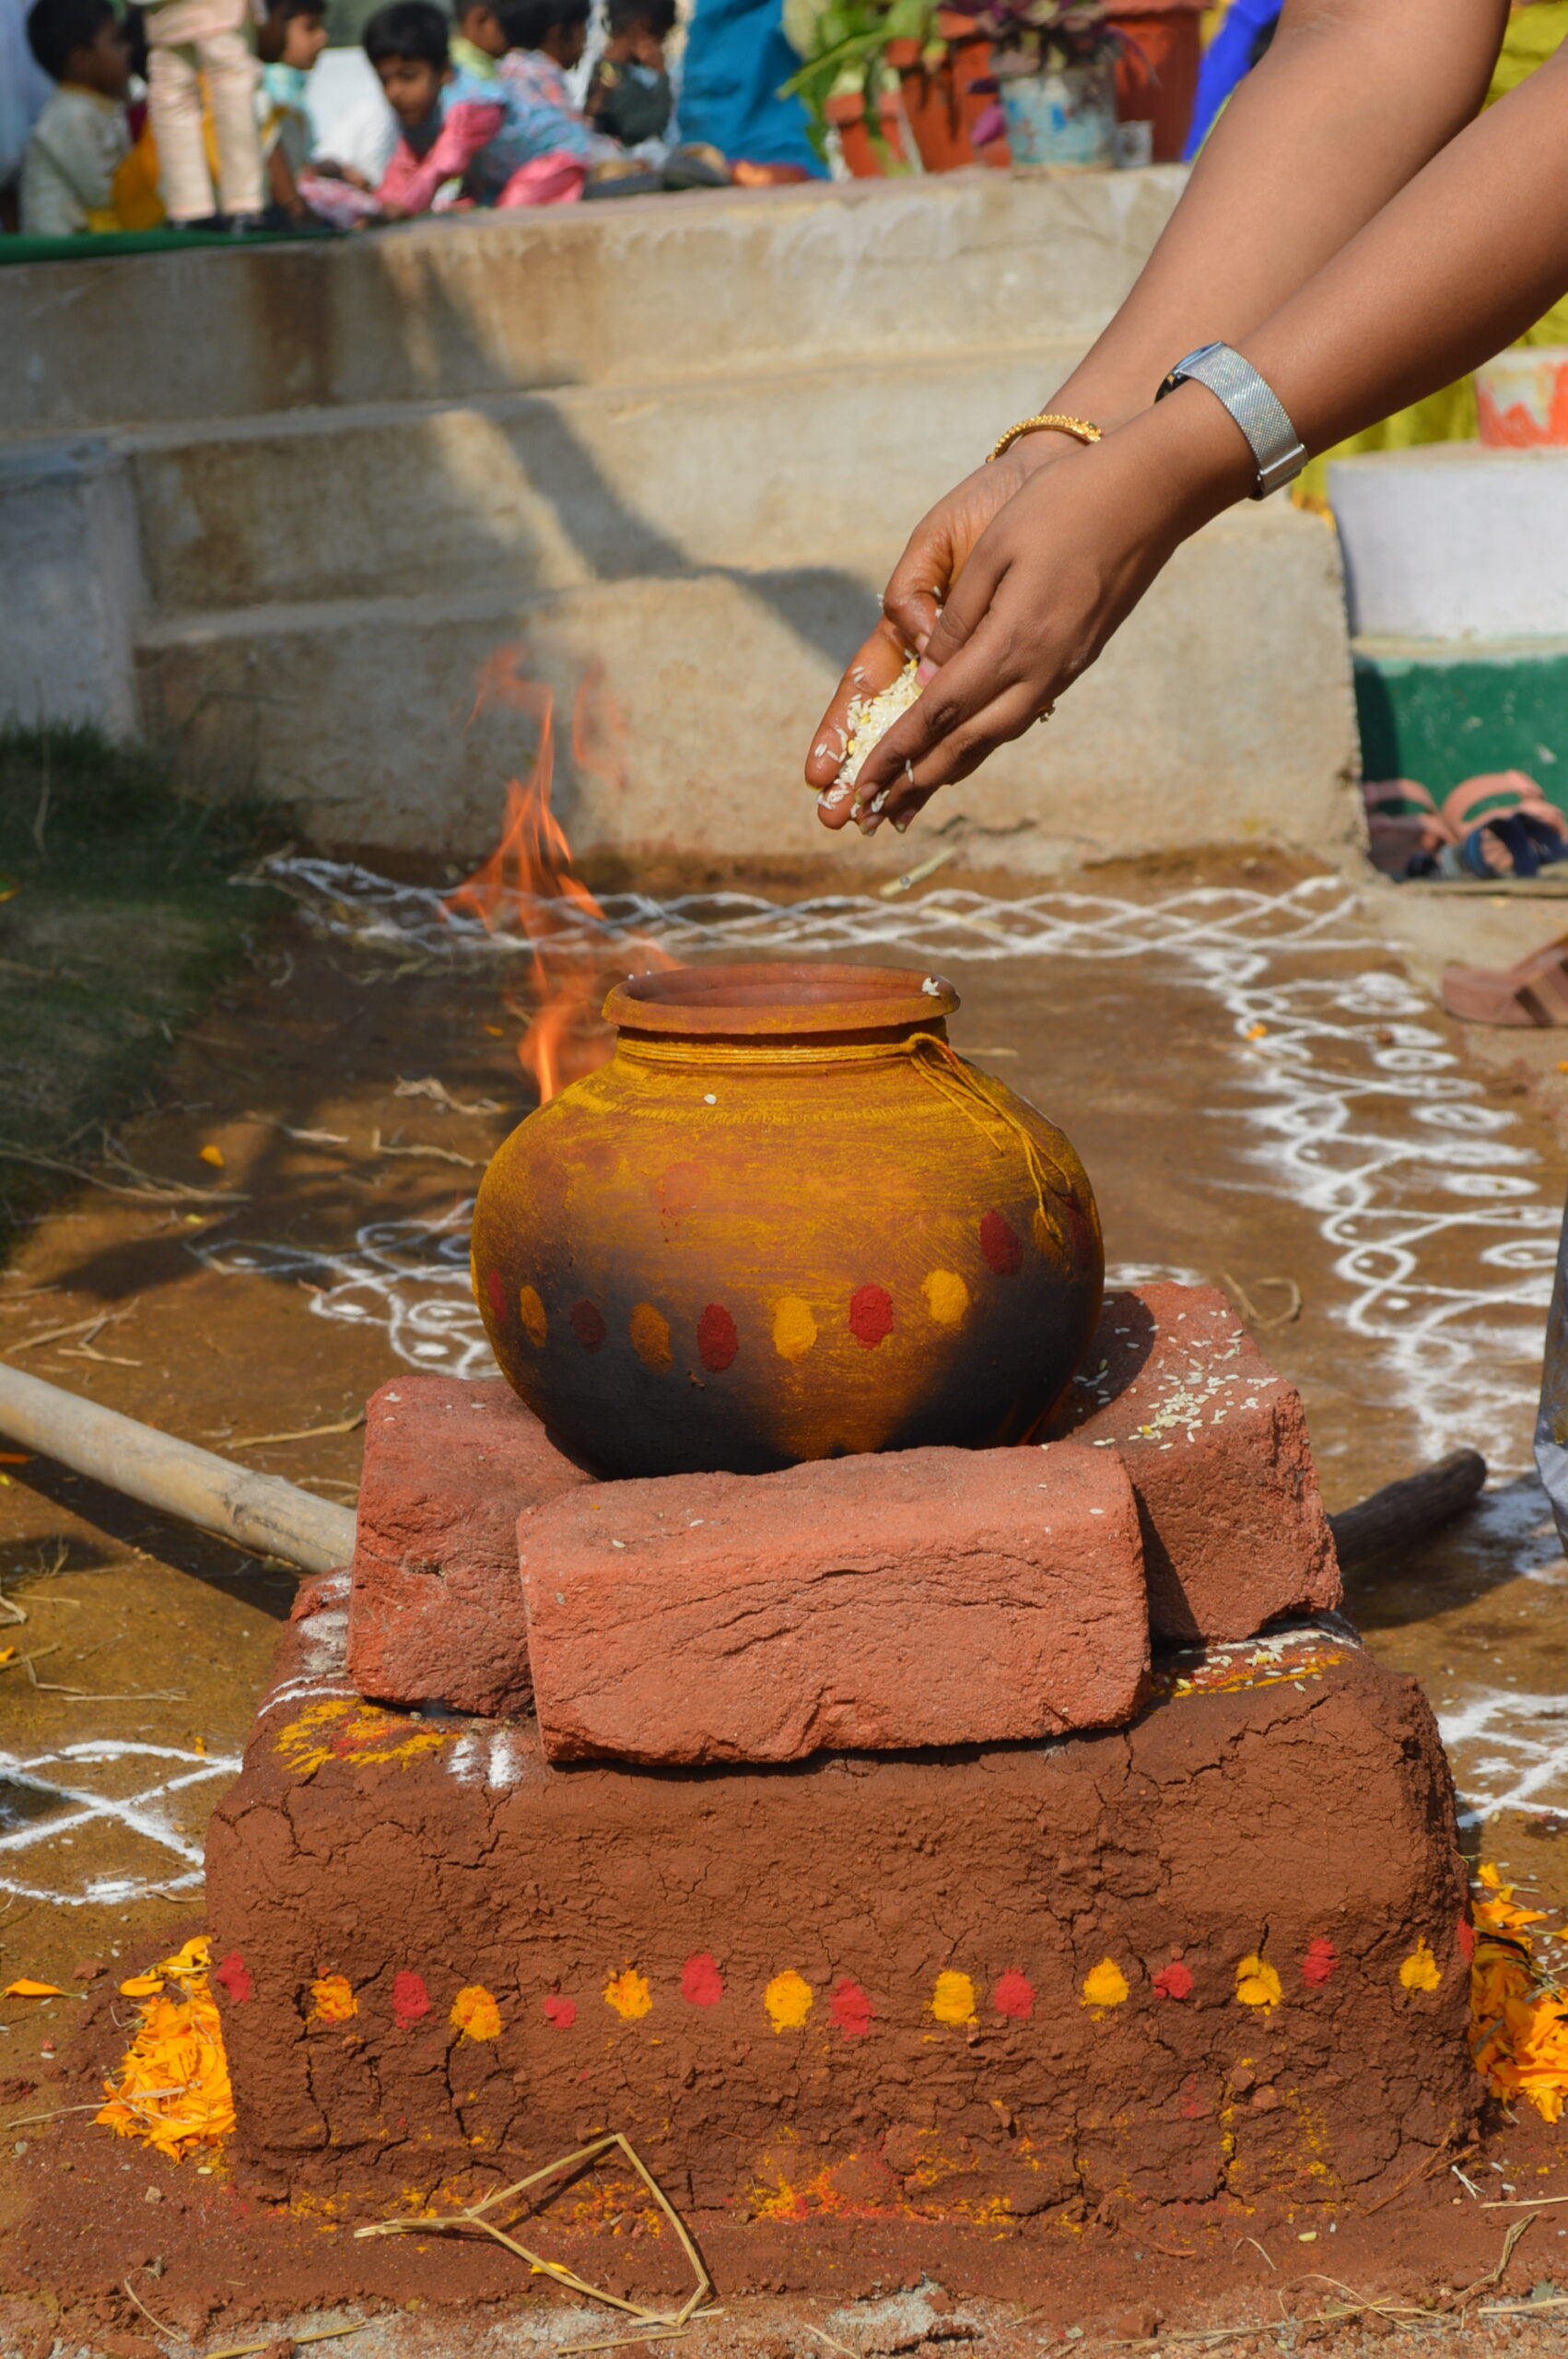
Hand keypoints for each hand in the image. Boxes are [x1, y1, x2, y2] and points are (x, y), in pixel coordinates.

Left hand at [803, 430, 1086, 804]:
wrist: (1152, 494)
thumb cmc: (1063, 505)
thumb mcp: (995, 551)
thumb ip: (957, 620)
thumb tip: (928, 679)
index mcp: (1011, 643)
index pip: (938, 714)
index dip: (896, 753)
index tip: (862, 786)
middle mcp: (1039, 671)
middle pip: (966, 744)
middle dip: (915, 781)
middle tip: (876, 815)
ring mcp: (1063, 670)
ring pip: (996, 737)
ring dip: (950, 771)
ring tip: (913, 798)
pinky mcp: (1076, 662)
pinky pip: (1019, 716)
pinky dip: (983, 742)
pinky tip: (967, 749)